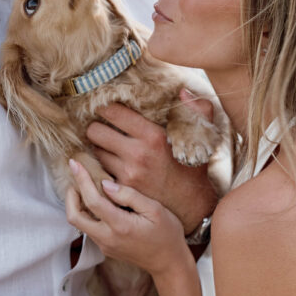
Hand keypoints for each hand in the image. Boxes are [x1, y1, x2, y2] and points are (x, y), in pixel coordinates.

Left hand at [66, 159, 188, 277]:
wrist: (169, 262)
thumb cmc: (167, 233)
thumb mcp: (155, 209)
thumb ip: (130, 195)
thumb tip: (106, 184)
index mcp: (120, 226)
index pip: (92, 201)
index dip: (82, 180)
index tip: (75, 163)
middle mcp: (108, 238)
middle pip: (75, 217)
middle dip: (70, 195)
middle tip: (76, 177)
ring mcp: (105, 245)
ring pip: (80, 224)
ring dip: (77, 204)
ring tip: (86, 185)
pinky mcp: (106, 248)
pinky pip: (89, 229)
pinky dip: (87, 213)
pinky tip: (98, 201)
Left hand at [88, 93, 218, 232]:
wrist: (190, 204)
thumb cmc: (192, 167)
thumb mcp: (200, 136)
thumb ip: (197, 110)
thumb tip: (183, 91)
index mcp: (153, 136)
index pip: (113, 112)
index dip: (105, 107)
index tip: (104, 106)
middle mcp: (137, 155)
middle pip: (94, 131)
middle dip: (96, 127)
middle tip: (102, 126)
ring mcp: (127, 174)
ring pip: (94, 152)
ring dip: (98, 147)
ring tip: (107, 145)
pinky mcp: (121, 189)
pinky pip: (99, 171)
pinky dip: (101, 165)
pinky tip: (108, 162)